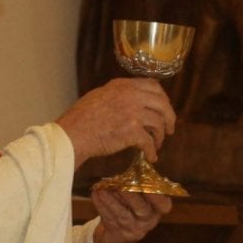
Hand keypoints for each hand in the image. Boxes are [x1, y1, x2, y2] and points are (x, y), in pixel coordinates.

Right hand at [56, 78, 176, 162]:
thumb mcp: (101, 96)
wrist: (72, 135)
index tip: (164, 109)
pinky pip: (150, 141)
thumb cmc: (81, 118)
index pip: (153, 85)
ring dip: (160, 136)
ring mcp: (132, 112)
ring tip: (157, 144)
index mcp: (123, 85)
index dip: (163, 98)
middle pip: (162, 103)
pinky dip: (152, 151)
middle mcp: (130, 95)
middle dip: (169, 117)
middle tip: (169, 129)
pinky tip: (151, 156)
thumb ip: (120, 94)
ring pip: (159, 123)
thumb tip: (137, 99)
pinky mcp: (132, 131)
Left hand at [90, 187, 171, 242]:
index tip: (147, 183)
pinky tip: (96, 195)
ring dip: (111, 201)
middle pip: (142, 209)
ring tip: (101, 189)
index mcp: (158, 210)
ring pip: (122, 215)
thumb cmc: (133, 208)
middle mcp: (148, 221)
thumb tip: (147, 158)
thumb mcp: (143, 198)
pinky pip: (109, 218)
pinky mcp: (118, 233)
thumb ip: (144, 181)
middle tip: (121, 186)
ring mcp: (133, 229)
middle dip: (131, 196)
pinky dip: (101, 206)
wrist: (119, 236)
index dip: (157, 196)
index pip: (163, 205)